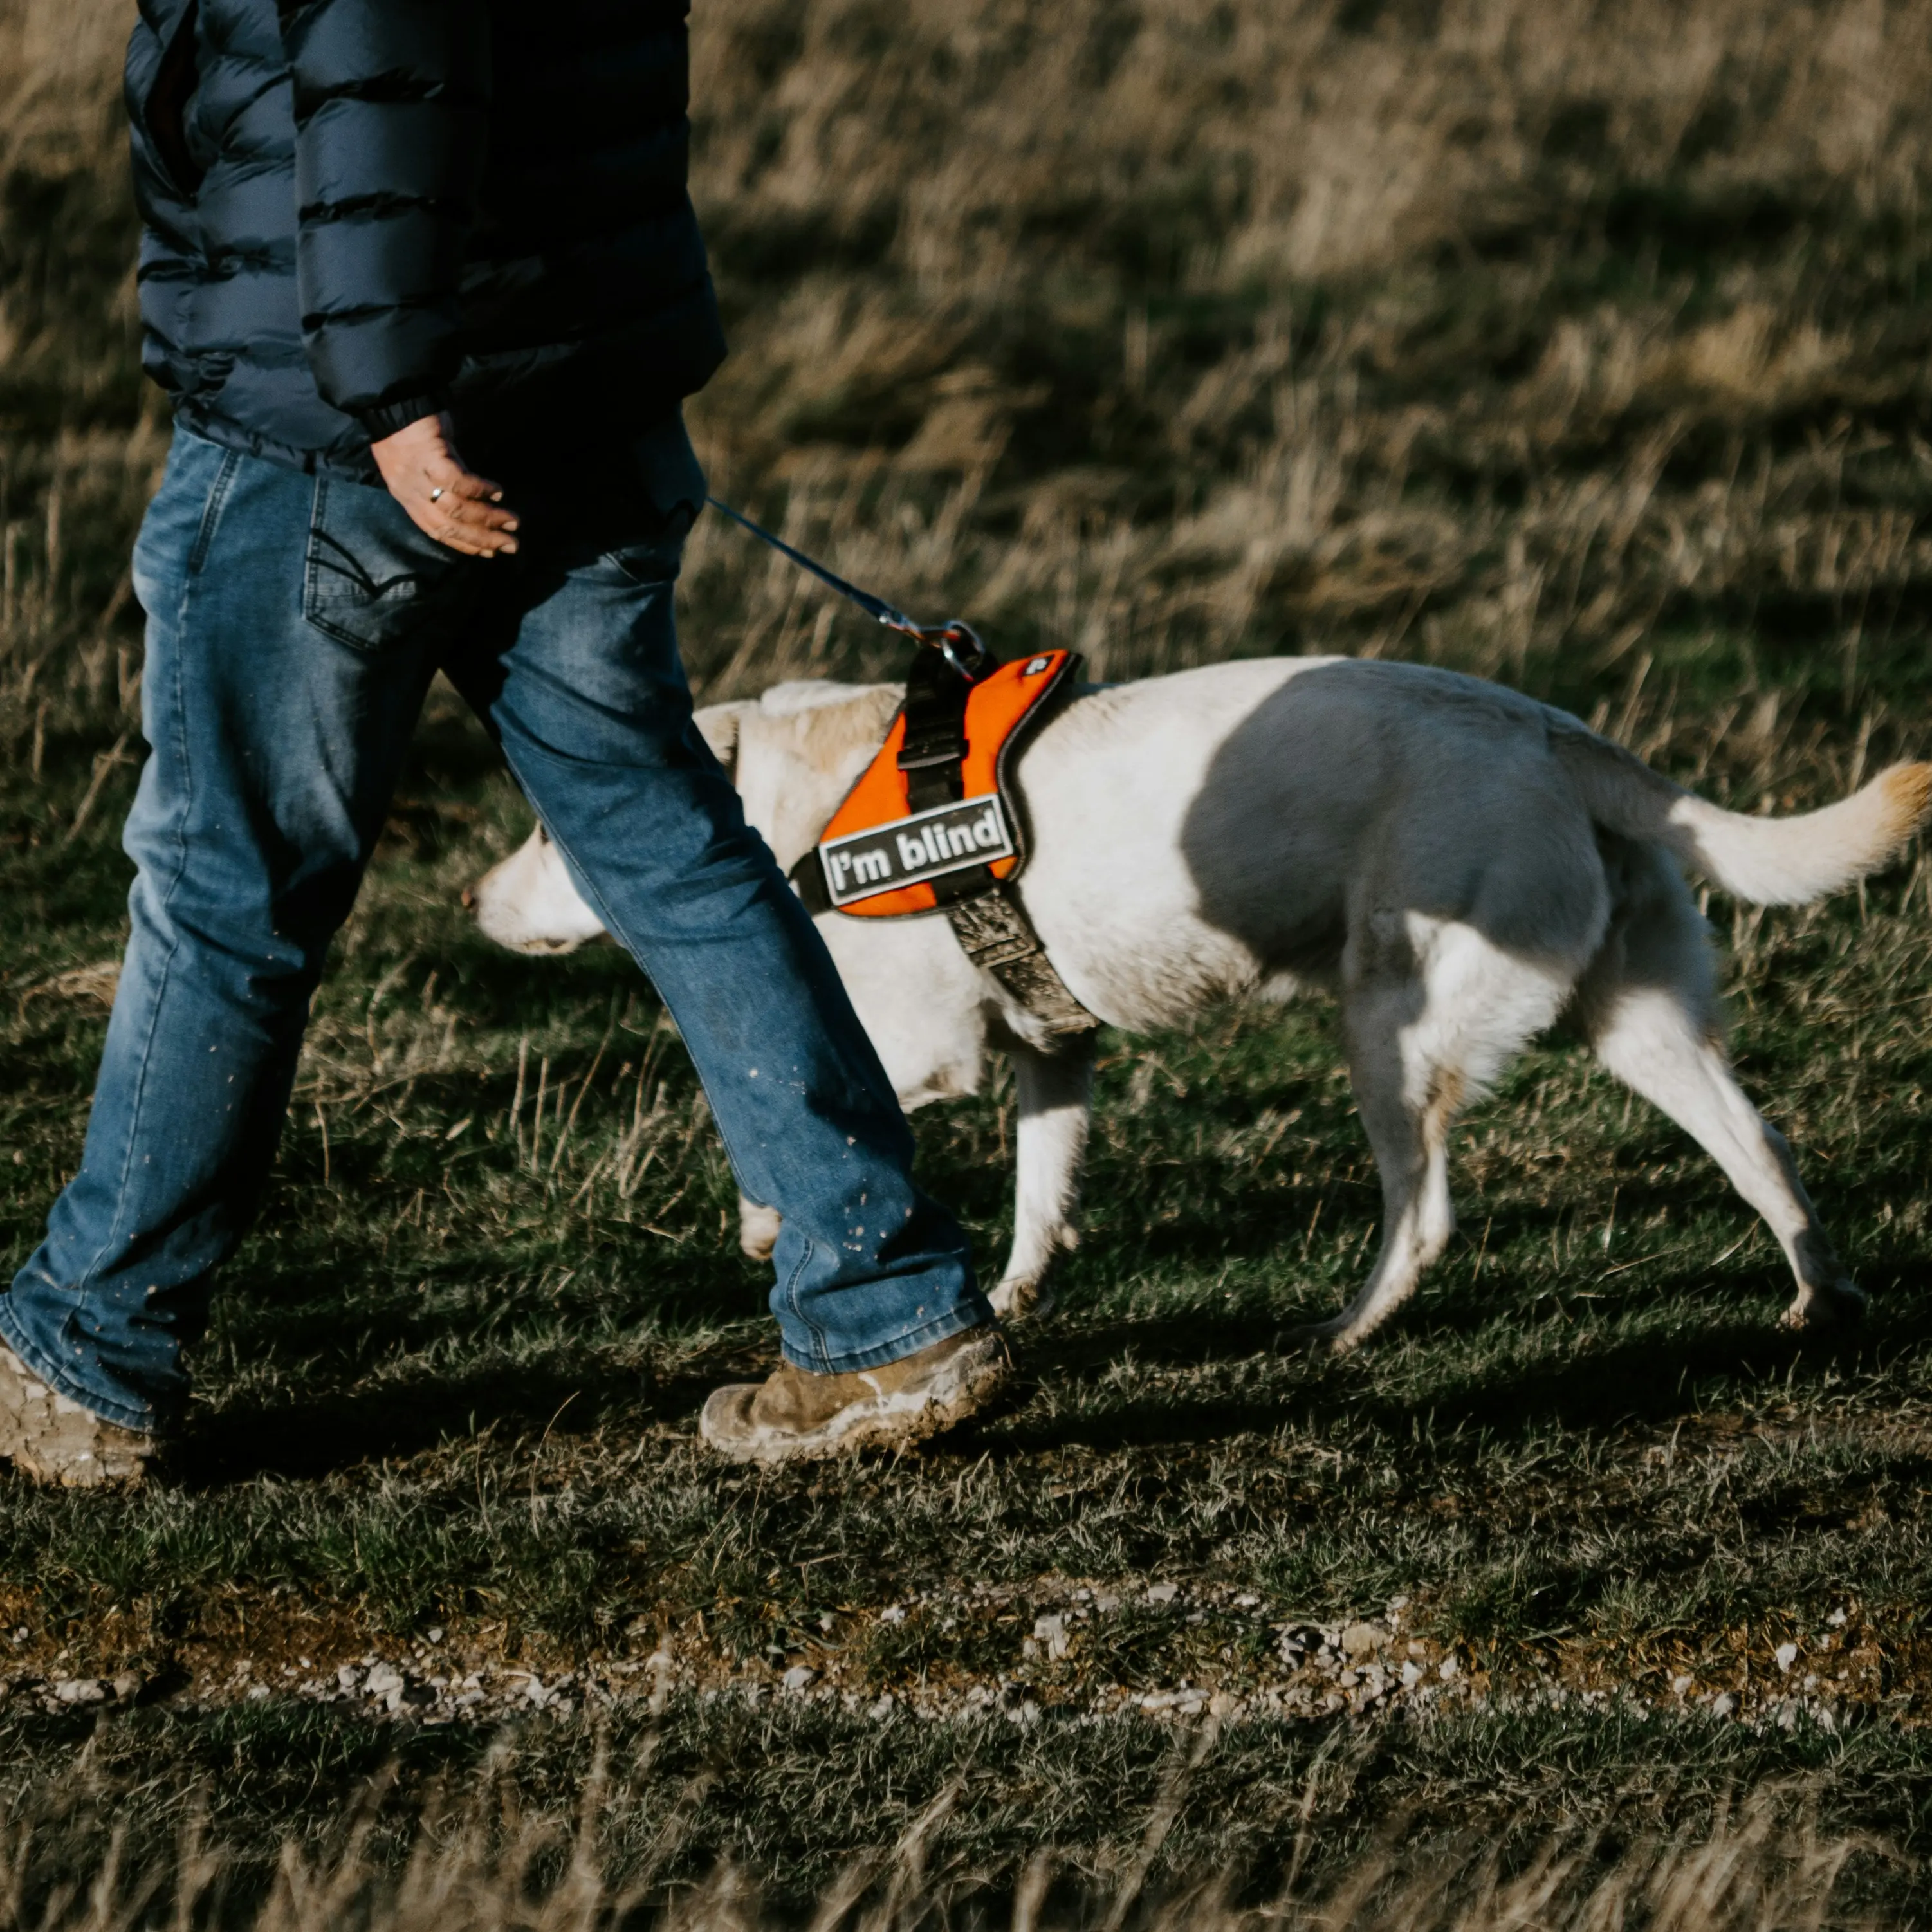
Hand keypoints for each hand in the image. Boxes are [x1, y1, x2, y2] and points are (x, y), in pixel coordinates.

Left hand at [369, 412, 519, 557]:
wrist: (390, 401)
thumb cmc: (408, 432)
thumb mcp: (422, 467)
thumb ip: (441, 487)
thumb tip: (474, 502)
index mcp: (408, 498)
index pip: (437, 531)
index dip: (465, 545)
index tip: (490, 552)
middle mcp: (411, 493)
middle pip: (449, 526)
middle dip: (483, 539)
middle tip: (511, 545)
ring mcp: (418, 477)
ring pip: (455, 509)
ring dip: (488, 519)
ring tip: (511, 521)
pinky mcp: (429, 458)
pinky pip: (457, 481)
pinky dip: (479, 489)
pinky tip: (497, 492)